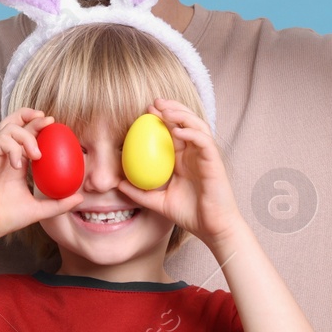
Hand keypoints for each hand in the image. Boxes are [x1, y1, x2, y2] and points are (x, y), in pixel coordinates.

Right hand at [0, 109, 85, 244]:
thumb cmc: (5, 218)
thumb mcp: (38, 210)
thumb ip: (58, 203)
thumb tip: (80, 197)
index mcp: (17, 162)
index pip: (27, 134)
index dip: (39, 125)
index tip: (55, 125)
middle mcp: (4, 154)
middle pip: (15, 122)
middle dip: (31, 116)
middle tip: (48, 120)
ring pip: (9, 128)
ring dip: (26, 136)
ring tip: (36, 154)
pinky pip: (1, 141)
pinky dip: (13, 149)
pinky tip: (18, 165)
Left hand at [114, 98, 242, 249]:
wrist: (212, 229)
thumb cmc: (190, 215)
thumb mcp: (158, 203)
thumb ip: (140, 193)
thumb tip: (117, 184)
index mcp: (184, 159)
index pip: (173, 131)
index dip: (161, 118)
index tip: (144, 111)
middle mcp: (195, 154)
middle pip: (186, 122)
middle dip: (172, 108)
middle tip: (154, 102)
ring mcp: (206, 156)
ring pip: (197, 126)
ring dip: (182, 115)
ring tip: (165, 110)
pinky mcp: (215, 162)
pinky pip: (204, 142)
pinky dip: (192, 133)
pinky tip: (178, 130)